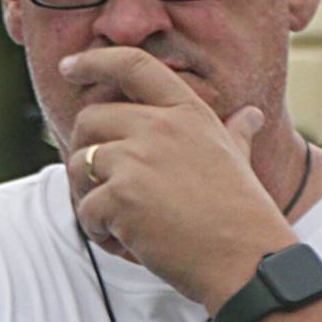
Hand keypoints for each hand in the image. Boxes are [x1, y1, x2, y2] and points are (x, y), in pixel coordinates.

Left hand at [62, 47, 295, 307]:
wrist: (248, 260)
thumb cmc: (245, 213)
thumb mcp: (239, 158)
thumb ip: (235, 132)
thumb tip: (251, 116)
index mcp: (187, 112)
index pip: (133, 65)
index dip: (95, 60)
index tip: (69, 66)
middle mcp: (160, 127)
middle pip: (90, 119)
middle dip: (86, 151)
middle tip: (101, 186)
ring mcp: (138, 160)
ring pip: (79, 164)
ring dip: (87, 195)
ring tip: (117, 221)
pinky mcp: (121, 197)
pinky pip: (85, 209)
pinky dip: (97, 231)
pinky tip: (126, 244)